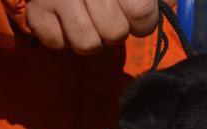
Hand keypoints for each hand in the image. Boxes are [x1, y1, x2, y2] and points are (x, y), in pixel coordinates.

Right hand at [26, 0, 175, 53]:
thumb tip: (170, 5)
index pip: (141, 13)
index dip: (142, 23)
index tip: (136, 16)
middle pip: (114, 33)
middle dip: (114, 30)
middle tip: (104, 13)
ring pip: (88, 44)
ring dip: (89, 38)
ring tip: (85, 18)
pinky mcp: (36, 11)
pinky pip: (58, 43)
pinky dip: (62, 38)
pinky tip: (63, 19)